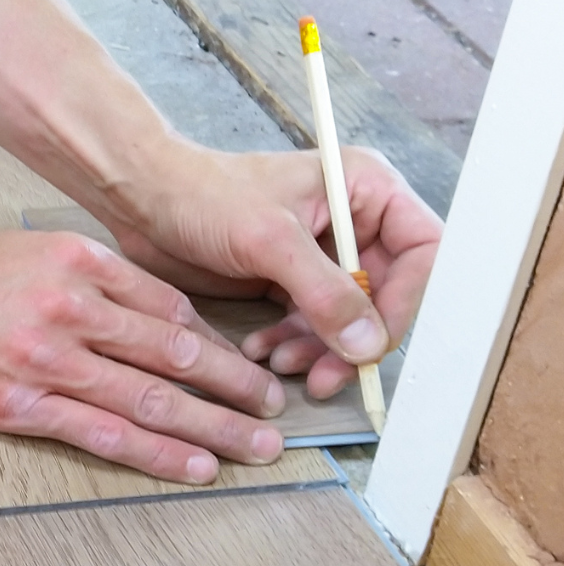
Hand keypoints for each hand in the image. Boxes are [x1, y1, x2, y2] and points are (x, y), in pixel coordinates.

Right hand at [0, 231, 289, 482]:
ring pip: (150, 398)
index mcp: (83, 265)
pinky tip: (194, 466)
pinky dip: (156, 453)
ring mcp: (45, 361)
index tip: (250, 368)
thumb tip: (171, 322)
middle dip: (235, 388)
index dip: (220, 345)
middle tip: (275, 413)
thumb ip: (104, 280)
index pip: (171, 310)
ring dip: (213, 428)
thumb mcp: (41, 250)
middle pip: (174, 355)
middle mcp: (71, 311)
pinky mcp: (18, 405)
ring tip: (255, 448)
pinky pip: (102, 434)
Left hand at [96, 143, 442, 398]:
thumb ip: (325, 292)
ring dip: (319, 348)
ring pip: (346, 317)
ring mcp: (323, 253)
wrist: (143, 199)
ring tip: (281, 364)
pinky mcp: (290, 279)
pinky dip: (292, 343)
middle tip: (326, 376)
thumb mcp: (270, 241)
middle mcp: (354, 221)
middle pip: (386, 294)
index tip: (374, 342)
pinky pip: (310, 324)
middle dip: (353, 339)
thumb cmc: (203, 195)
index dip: (406, 301)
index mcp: (366, 189)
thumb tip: (369, 344)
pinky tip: (262, 352)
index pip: (422, 251)